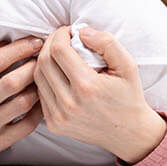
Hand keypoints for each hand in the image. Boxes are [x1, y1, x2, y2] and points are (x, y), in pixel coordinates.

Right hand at [0, 36, 45, 165]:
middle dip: (33, 68)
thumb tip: (7, 42)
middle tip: (45, 61)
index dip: (20, 49)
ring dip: (39, 89)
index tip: (36, 42)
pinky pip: (27, 125)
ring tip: (45, 80)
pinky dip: (39, 111)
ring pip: (23, 103)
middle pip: (12, 82)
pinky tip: (42, 101)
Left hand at [32, 26, 166, 162]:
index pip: (58, 50)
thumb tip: (81, 31)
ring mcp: (59, 117)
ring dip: (44, 60)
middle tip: (62, 39)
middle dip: (50, 43)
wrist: (128, 133)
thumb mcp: (127, 65)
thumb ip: (107, 43)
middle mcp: (69, 104)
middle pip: (43, 62)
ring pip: (37, 77)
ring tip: (59, 54)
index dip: (60, 34)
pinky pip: (41, 93)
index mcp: (87, 87)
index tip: (70, 31)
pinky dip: (45, 79)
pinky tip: (58, 73)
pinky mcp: (54, 125)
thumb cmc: (128, 96)